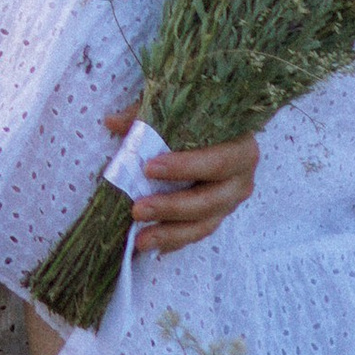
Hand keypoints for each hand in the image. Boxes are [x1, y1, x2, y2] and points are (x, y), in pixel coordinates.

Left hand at [109, 105, 258, 255]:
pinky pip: (197, 234)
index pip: (216, 161)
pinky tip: (153, 245)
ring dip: (170, 233)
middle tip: (137, 210)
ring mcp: (231, 202)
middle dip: (171, 207)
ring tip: (140, 240)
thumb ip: (148, 115)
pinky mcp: (218, 217)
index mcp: (241, 148)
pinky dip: (175, 240)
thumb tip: (113, 122)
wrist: (215, 129)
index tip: (148, 169)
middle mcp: (241, 178)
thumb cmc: (196, 118)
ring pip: (204, 224)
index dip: (185, 167)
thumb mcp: (174, 108)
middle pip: (209, 200)